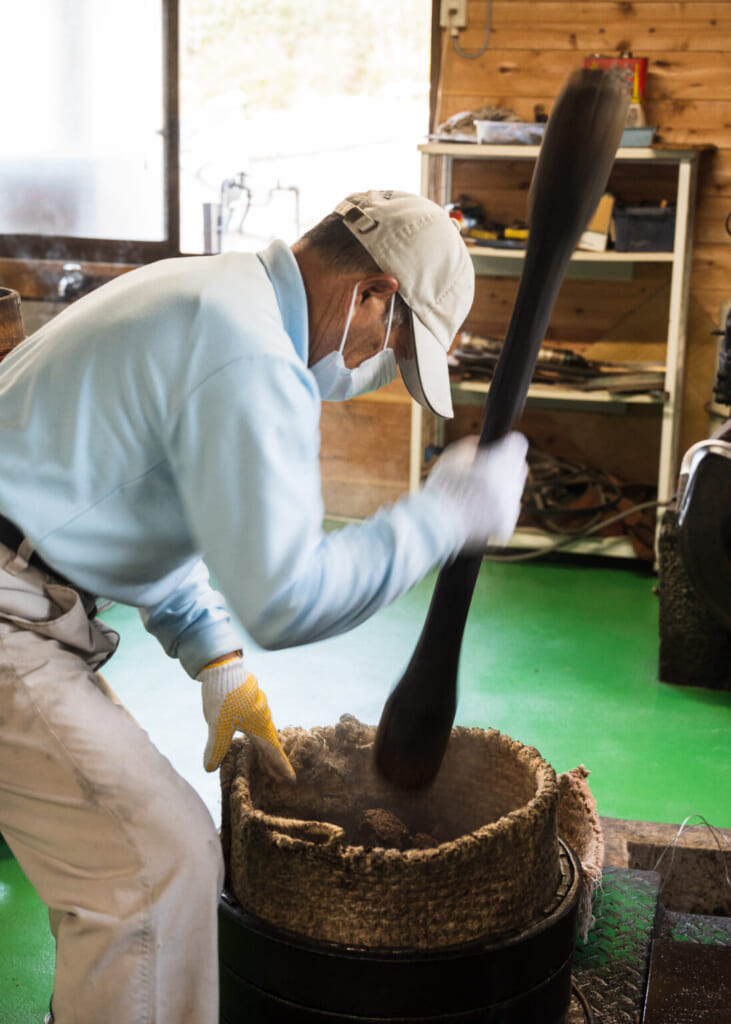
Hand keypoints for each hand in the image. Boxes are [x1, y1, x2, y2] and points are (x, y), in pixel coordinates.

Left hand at [198, 656, 294, 779]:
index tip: (291, 779)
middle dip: (274, 758)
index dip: (281, 766)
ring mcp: (257, 706)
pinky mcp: (249, 698)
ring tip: (264, 755)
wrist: (222, 665)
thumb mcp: (218, 726)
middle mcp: (263, 716)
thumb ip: (216, 748)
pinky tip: (250, 731)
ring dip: (266, 744)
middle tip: (279, 773)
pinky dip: (257, 731)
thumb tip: (209, 768)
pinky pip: (258, 720)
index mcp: (260, 725)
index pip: (273, 751)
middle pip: (271, 741)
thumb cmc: (224, 696)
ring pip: (264, 729)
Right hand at [424, 433, 527, 551]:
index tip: (502, 445)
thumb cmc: (439, 490)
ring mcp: (509, 508)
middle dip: (507, 465)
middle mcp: (506, 487)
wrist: (432, 528)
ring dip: (504, 488)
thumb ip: (471, 446)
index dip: (508, 442)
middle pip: (520, 466)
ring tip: (480, 494)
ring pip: (515, 490)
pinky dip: (499, 508)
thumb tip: (483, 444)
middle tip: (488, 471)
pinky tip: (481, 510)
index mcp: (494, 466)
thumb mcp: (450, 458)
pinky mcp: (506, 524)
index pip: (518, 444)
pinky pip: (510, 509)